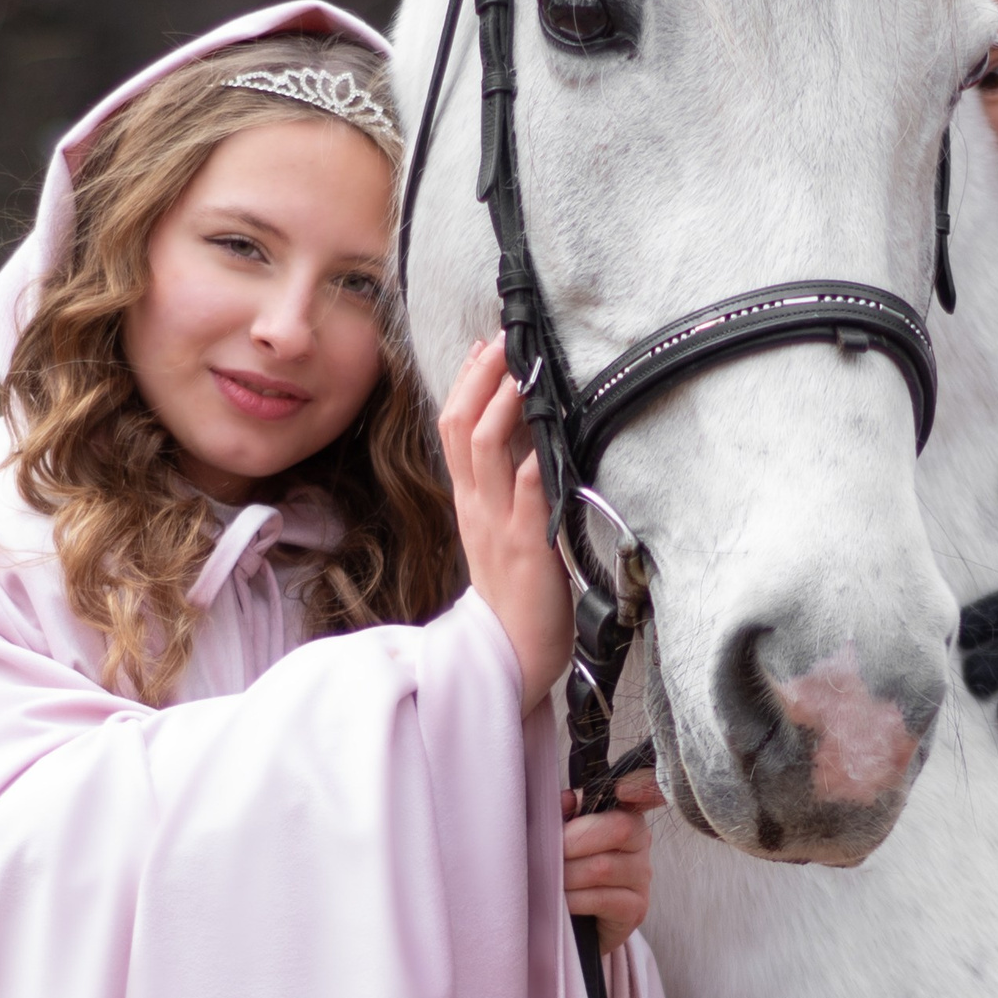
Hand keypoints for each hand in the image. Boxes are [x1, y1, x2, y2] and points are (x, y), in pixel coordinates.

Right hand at [439, 340, 571, 717]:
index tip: (482, 345)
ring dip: (502, 407)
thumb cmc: (515, 593)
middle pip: (461, 428)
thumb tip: (523, 436)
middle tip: (501, 341)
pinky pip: (525, 498)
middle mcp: (476, 506)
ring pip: (485, 452)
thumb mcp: (500, 529)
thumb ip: (504, 487)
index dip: (465, 382)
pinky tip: (544, 439)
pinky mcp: (527, 548)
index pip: (453, 428)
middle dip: (480, 379)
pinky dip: (532, 465)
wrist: (510, 656)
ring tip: (520, 372)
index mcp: (470, 500)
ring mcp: (498, 525)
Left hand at [562, 790, 653, 956]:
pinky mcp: (636, 908)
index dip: (641, 786)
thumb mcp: (567, 836)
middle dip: (574, 840)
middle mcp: (642, 841)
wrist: (581, 920)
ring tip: (548, 879)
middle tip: (547, 853)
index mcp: (627, 813)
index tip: (621, 788)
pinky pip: (603, 899)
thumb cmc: (572, 868)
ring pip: (603, 867)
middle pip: (618, 828)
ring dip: (567, 874)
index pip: (644, 792)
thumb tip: (567, 798)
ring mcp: (643, 876)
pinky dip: (575, 899)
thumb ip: (567, 813)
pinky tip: (563, 901)